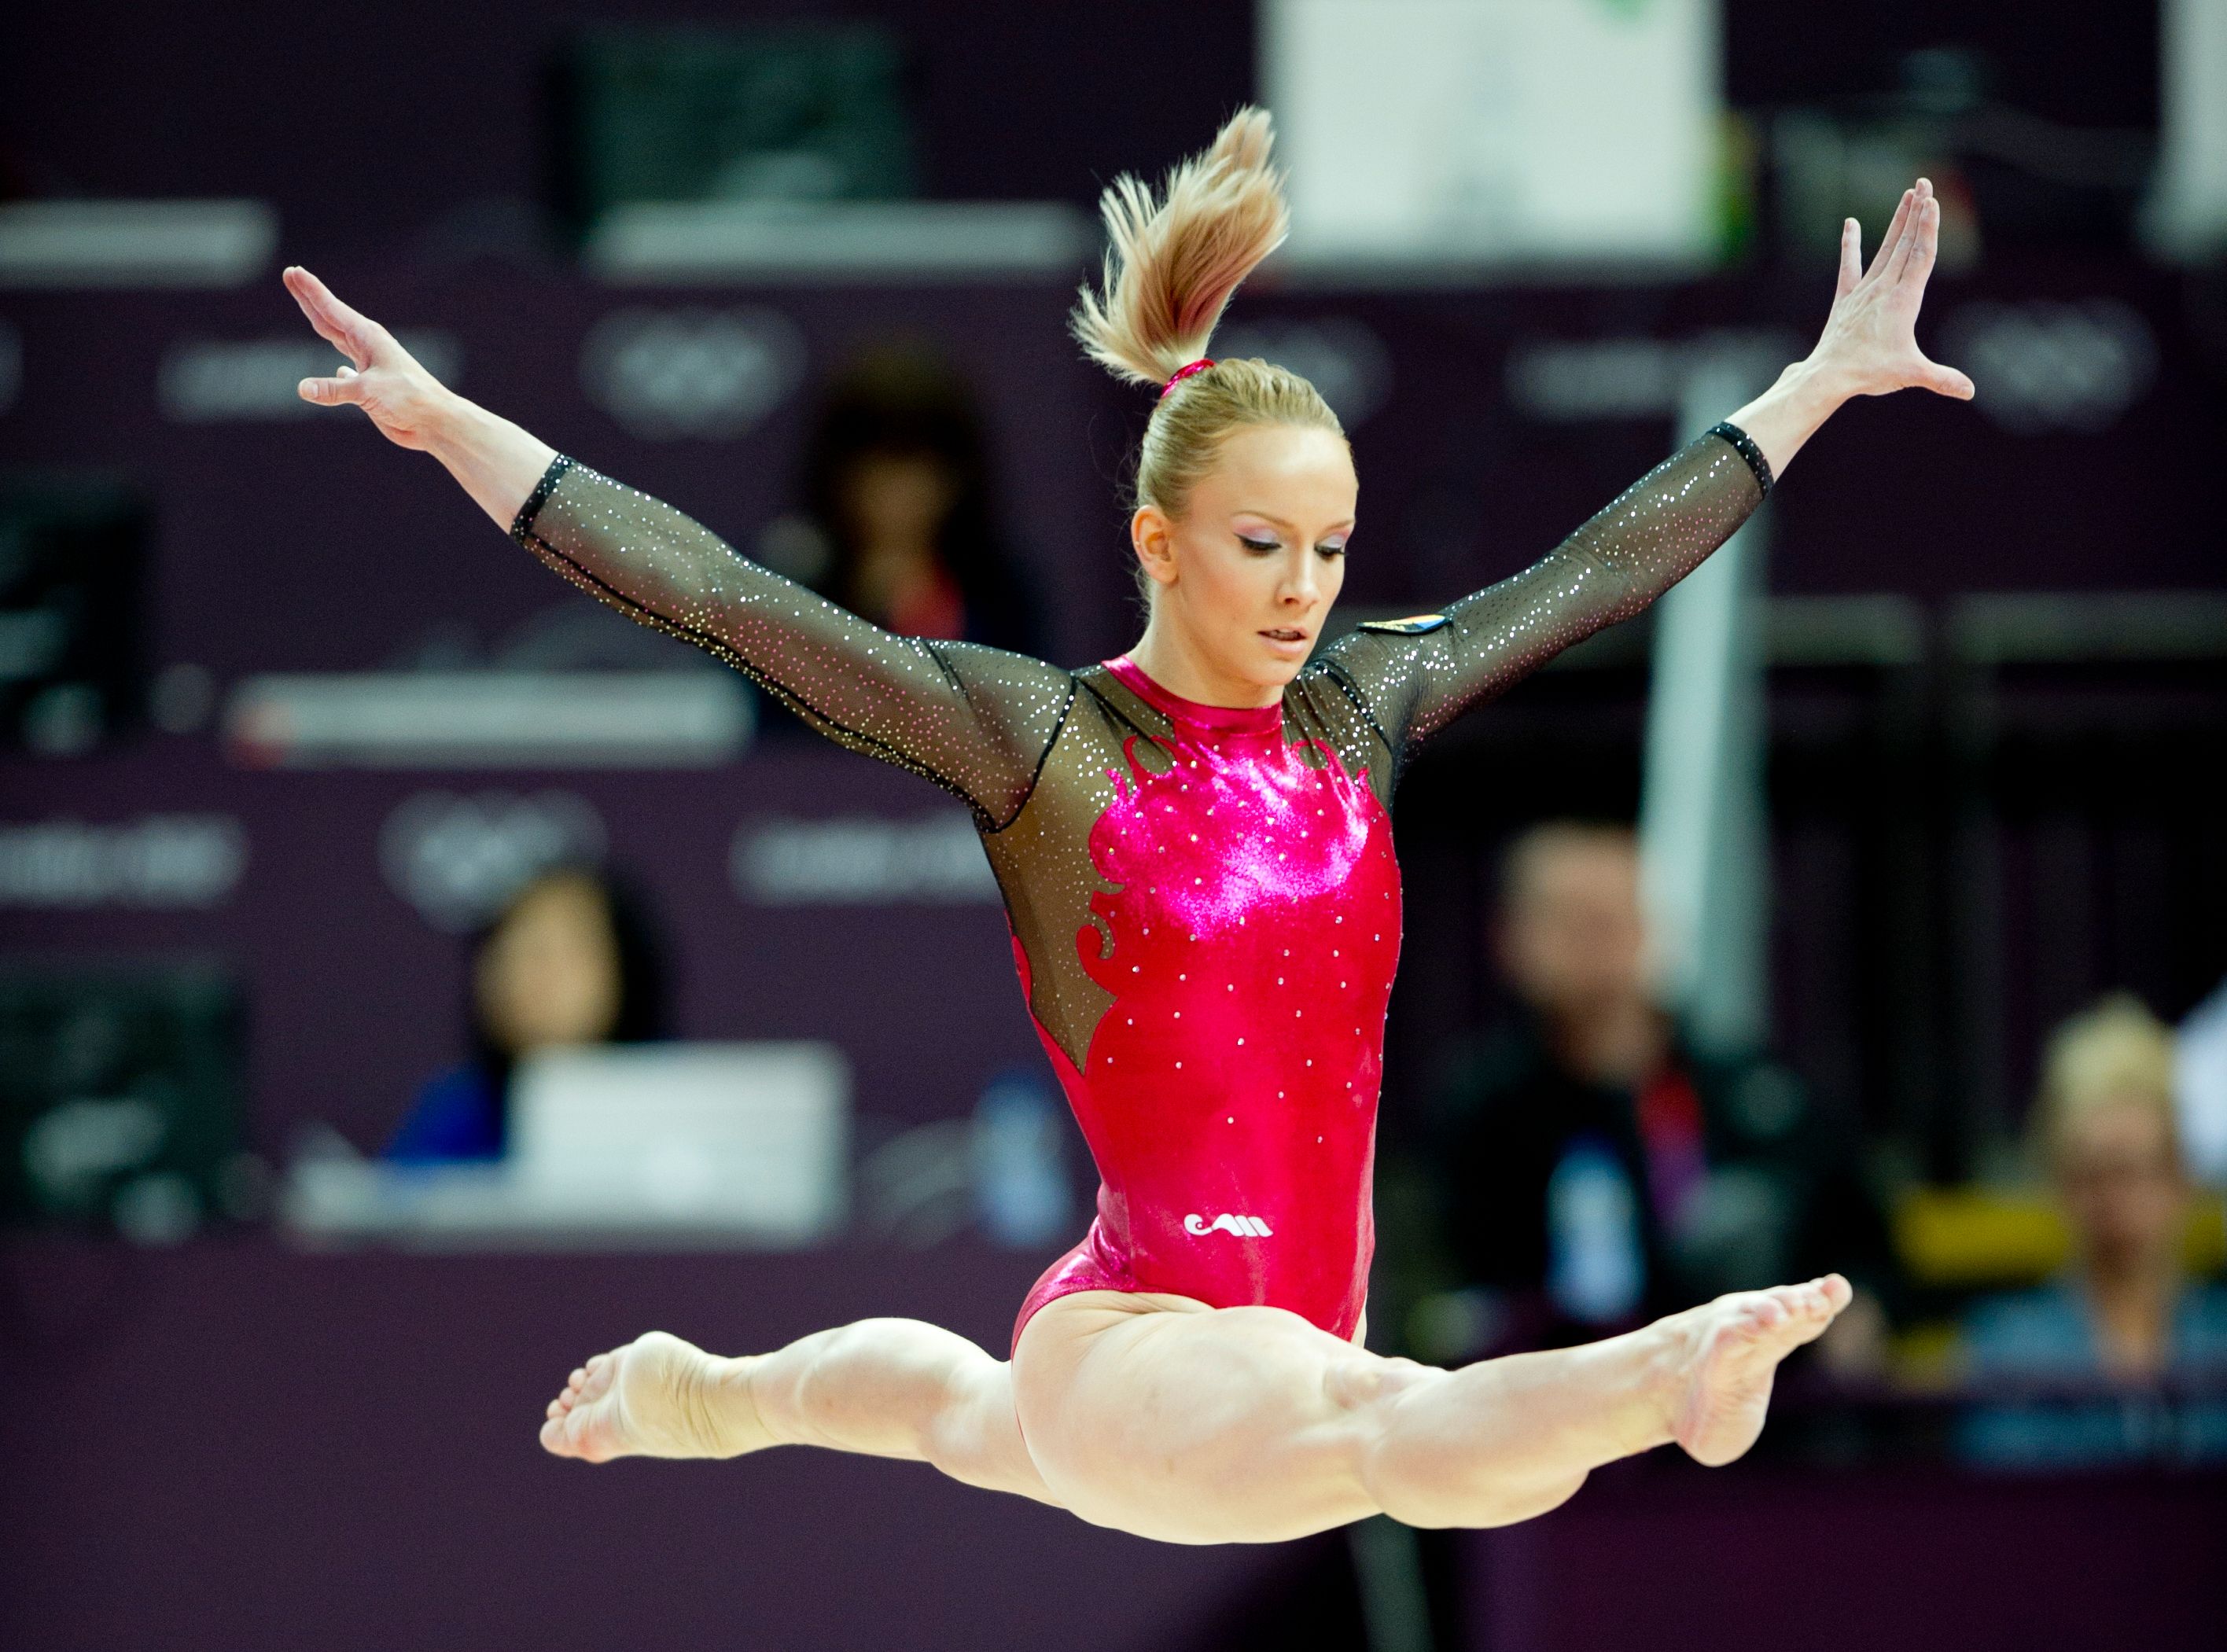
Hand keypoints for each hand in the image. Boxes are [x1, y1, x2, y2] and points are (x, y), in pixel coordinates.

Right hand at [284, 265, 455, 448]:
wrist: (435, 421)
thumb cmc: (410, 399)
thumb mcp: (368, 391)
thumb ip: (335, 389)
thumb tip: (303, 388)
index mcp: (367, 337)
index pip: (330, 309)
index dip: (310, 290)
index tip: (293, 271)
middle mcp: (367, 346)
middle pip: (329, 317)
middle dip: (308, 297)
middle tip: (291, 275)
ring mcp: (370, 365)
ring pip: (337, 339)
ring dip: (320, 323)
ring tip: (308, 306)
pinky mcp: (372, 386)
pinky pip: (349, 373)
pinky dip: (338, 370)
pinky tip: (339, 370)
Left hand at [1805, 180, 1973, 401]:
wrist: (1828, 375)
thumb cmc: (1870, 373)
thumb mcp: (1911, 374)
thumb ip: (1941, 379)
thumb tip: (1969, 391)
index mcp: (1903, 299)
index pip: (1921, 255)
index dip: (1928, 227)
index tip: (1933, 202)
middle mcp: (1884, 288)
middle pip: (1905, 243)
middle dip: (1916, 213)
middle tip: (1924, 184)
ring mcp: (1864, 291)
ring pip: (1885, 249)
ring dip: (1897, 222)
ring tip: (1907, 194)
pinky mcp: (1846, 298)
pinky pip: (1849, 266)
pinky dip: (1851, 245)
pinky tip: (1850, 223)